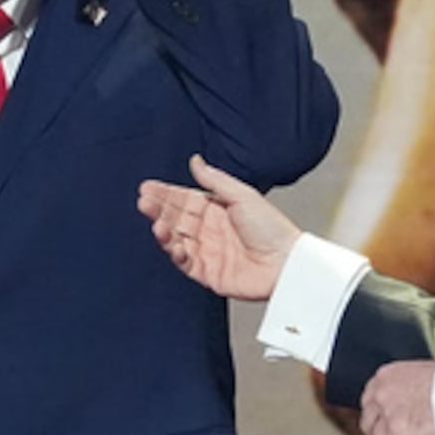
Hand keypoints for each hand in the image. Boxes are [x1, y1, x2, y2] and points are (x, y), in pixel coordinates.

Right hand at [136, 154, 301, 299]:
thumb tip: (195, 160)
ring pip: (175, 240)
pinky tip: (173, 244)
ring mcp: (206, 251)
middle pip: (175, 218)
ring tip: (157, 225)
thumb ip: (214, 180)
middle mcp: (207, 230)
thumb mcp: (243, 195)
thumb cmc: (273, 229)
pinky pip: (185, 263)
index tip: (147, 188)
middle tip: (145, 202)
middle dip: (158, 210)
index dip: (164, 194)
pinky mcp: (207, 273)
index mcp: (215, 209)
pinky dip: (176, 254)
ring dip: (163, 231)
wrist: (289, 263)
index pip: (183, 199)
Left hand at [360, 360, 434, 434]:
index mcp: (386, 376)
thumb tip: (414, 405)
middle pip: (368, 421)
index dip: (377, 418)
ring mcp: (387, 413)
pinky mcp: (398, 434)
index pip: (370, 400)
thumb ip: (410, 388)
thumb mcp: (423, 376)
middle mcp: (380, 393)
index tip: (388, 428)